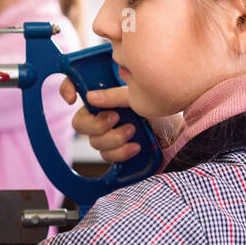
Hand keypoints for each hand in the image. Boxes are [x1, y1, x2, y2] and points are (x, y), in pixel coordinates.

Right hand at [58, 78, 183, 160]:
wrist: (179, 135)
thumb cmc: (162, 111)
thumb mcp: (139, 97)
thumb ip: (115, 96)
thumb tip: (90, 97)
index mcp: (104, 96)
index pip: (75, 87)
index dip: (66, 89)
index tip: (73, 99)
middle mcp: (102, 115)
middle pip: (79, 123)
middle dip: (96, 124)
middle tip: (116, 118)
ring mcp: (108, 135)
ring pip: (94, 142)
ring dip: (114, 138)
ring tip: (133, 131)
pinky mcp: (116, 152)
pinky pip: (107, 156)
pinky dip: (121, 152)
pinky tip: (135, 146)